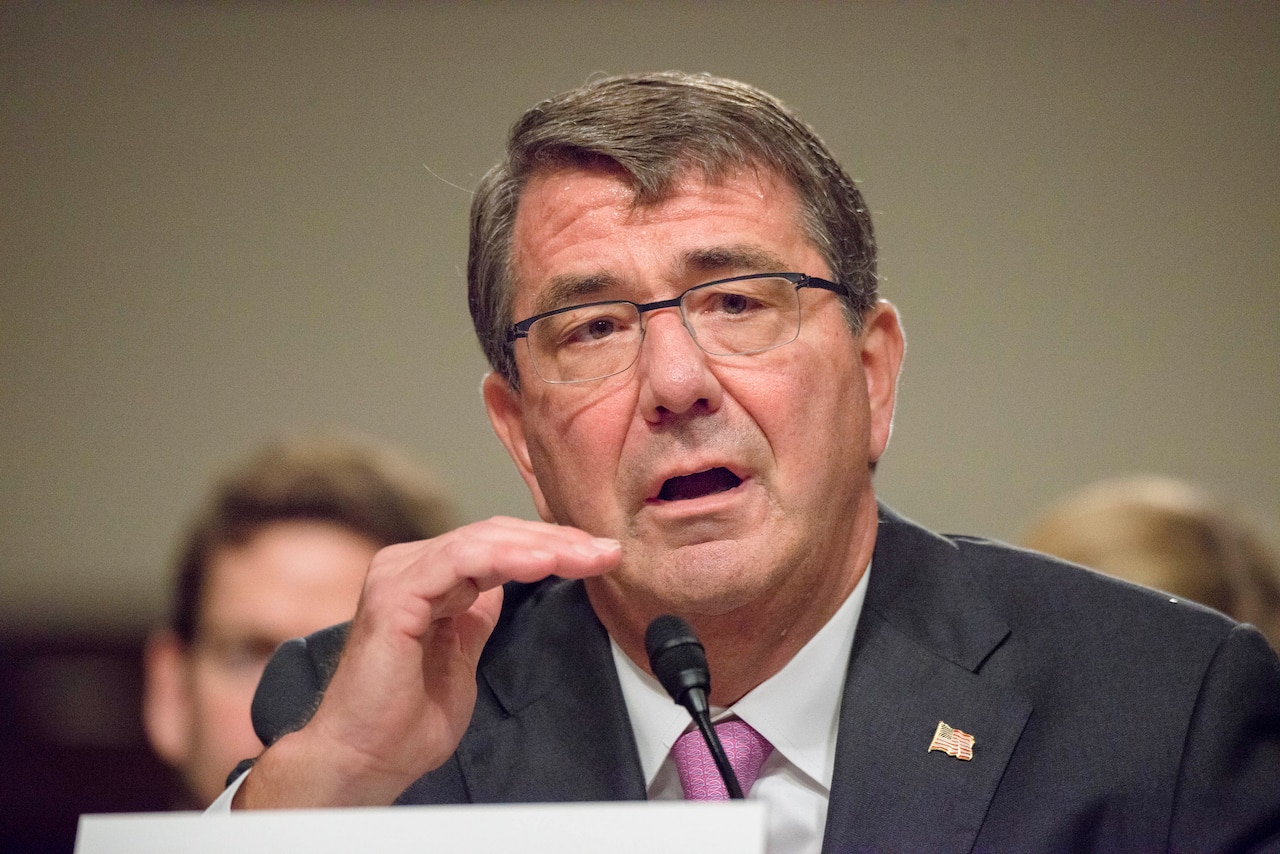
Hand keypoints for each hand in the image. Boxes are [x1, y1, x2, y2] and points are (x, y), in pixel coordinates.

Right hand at [234, 517, 619, 807]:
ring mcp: (399, 575)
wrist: (364, 758)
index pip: (496, 545)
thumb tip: (502, 589)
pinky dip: (505, 558)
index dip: (549, 546)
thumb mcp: (461, 657)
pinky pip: (459, 561)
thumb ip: (477, 617)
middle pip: (495, 535)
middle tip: (604, 552)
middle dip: (556, 541)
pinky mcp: (395, 595)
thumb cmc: (404, 720)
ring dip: (542, 546)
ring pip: (483, 540)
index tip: (597, 557)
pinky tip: (543, 563)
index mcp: (425, 578)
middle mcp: (409, 567)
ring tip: (584, 556)